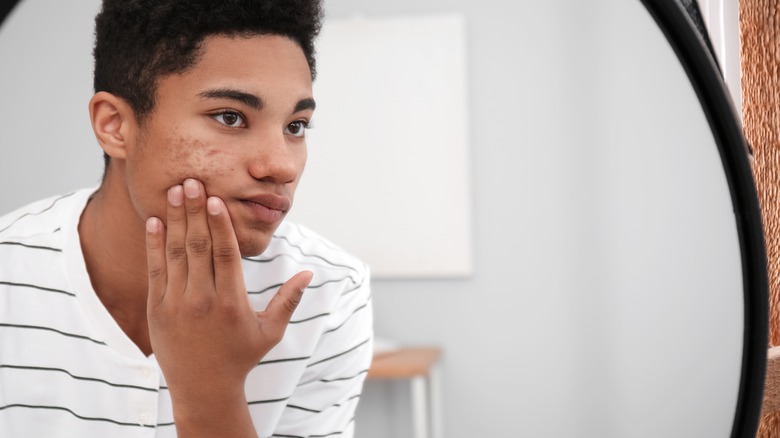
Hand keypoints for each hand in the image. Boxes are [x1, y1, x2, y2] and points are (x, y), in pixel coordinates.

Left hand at [144, 178, 311, 435]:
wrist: (203, 388)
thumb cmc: (241, 357)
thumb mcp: (271, 331)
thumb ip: (289, 300)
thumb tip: (309, 273)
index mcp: (232, 304)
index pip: (225, 256)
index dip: (220, 225)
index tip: (216, 199)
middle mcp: (202, 301)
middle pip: (198, 247)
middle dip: (195, 212)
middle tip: (192, 181)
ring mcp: (176, 305)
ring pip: (176, 254)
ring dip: (176, 220)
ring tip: (176, 191)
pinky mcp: (157, 309)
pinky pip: (155, 270)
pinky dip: (155, 244)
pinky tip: (156, 221)